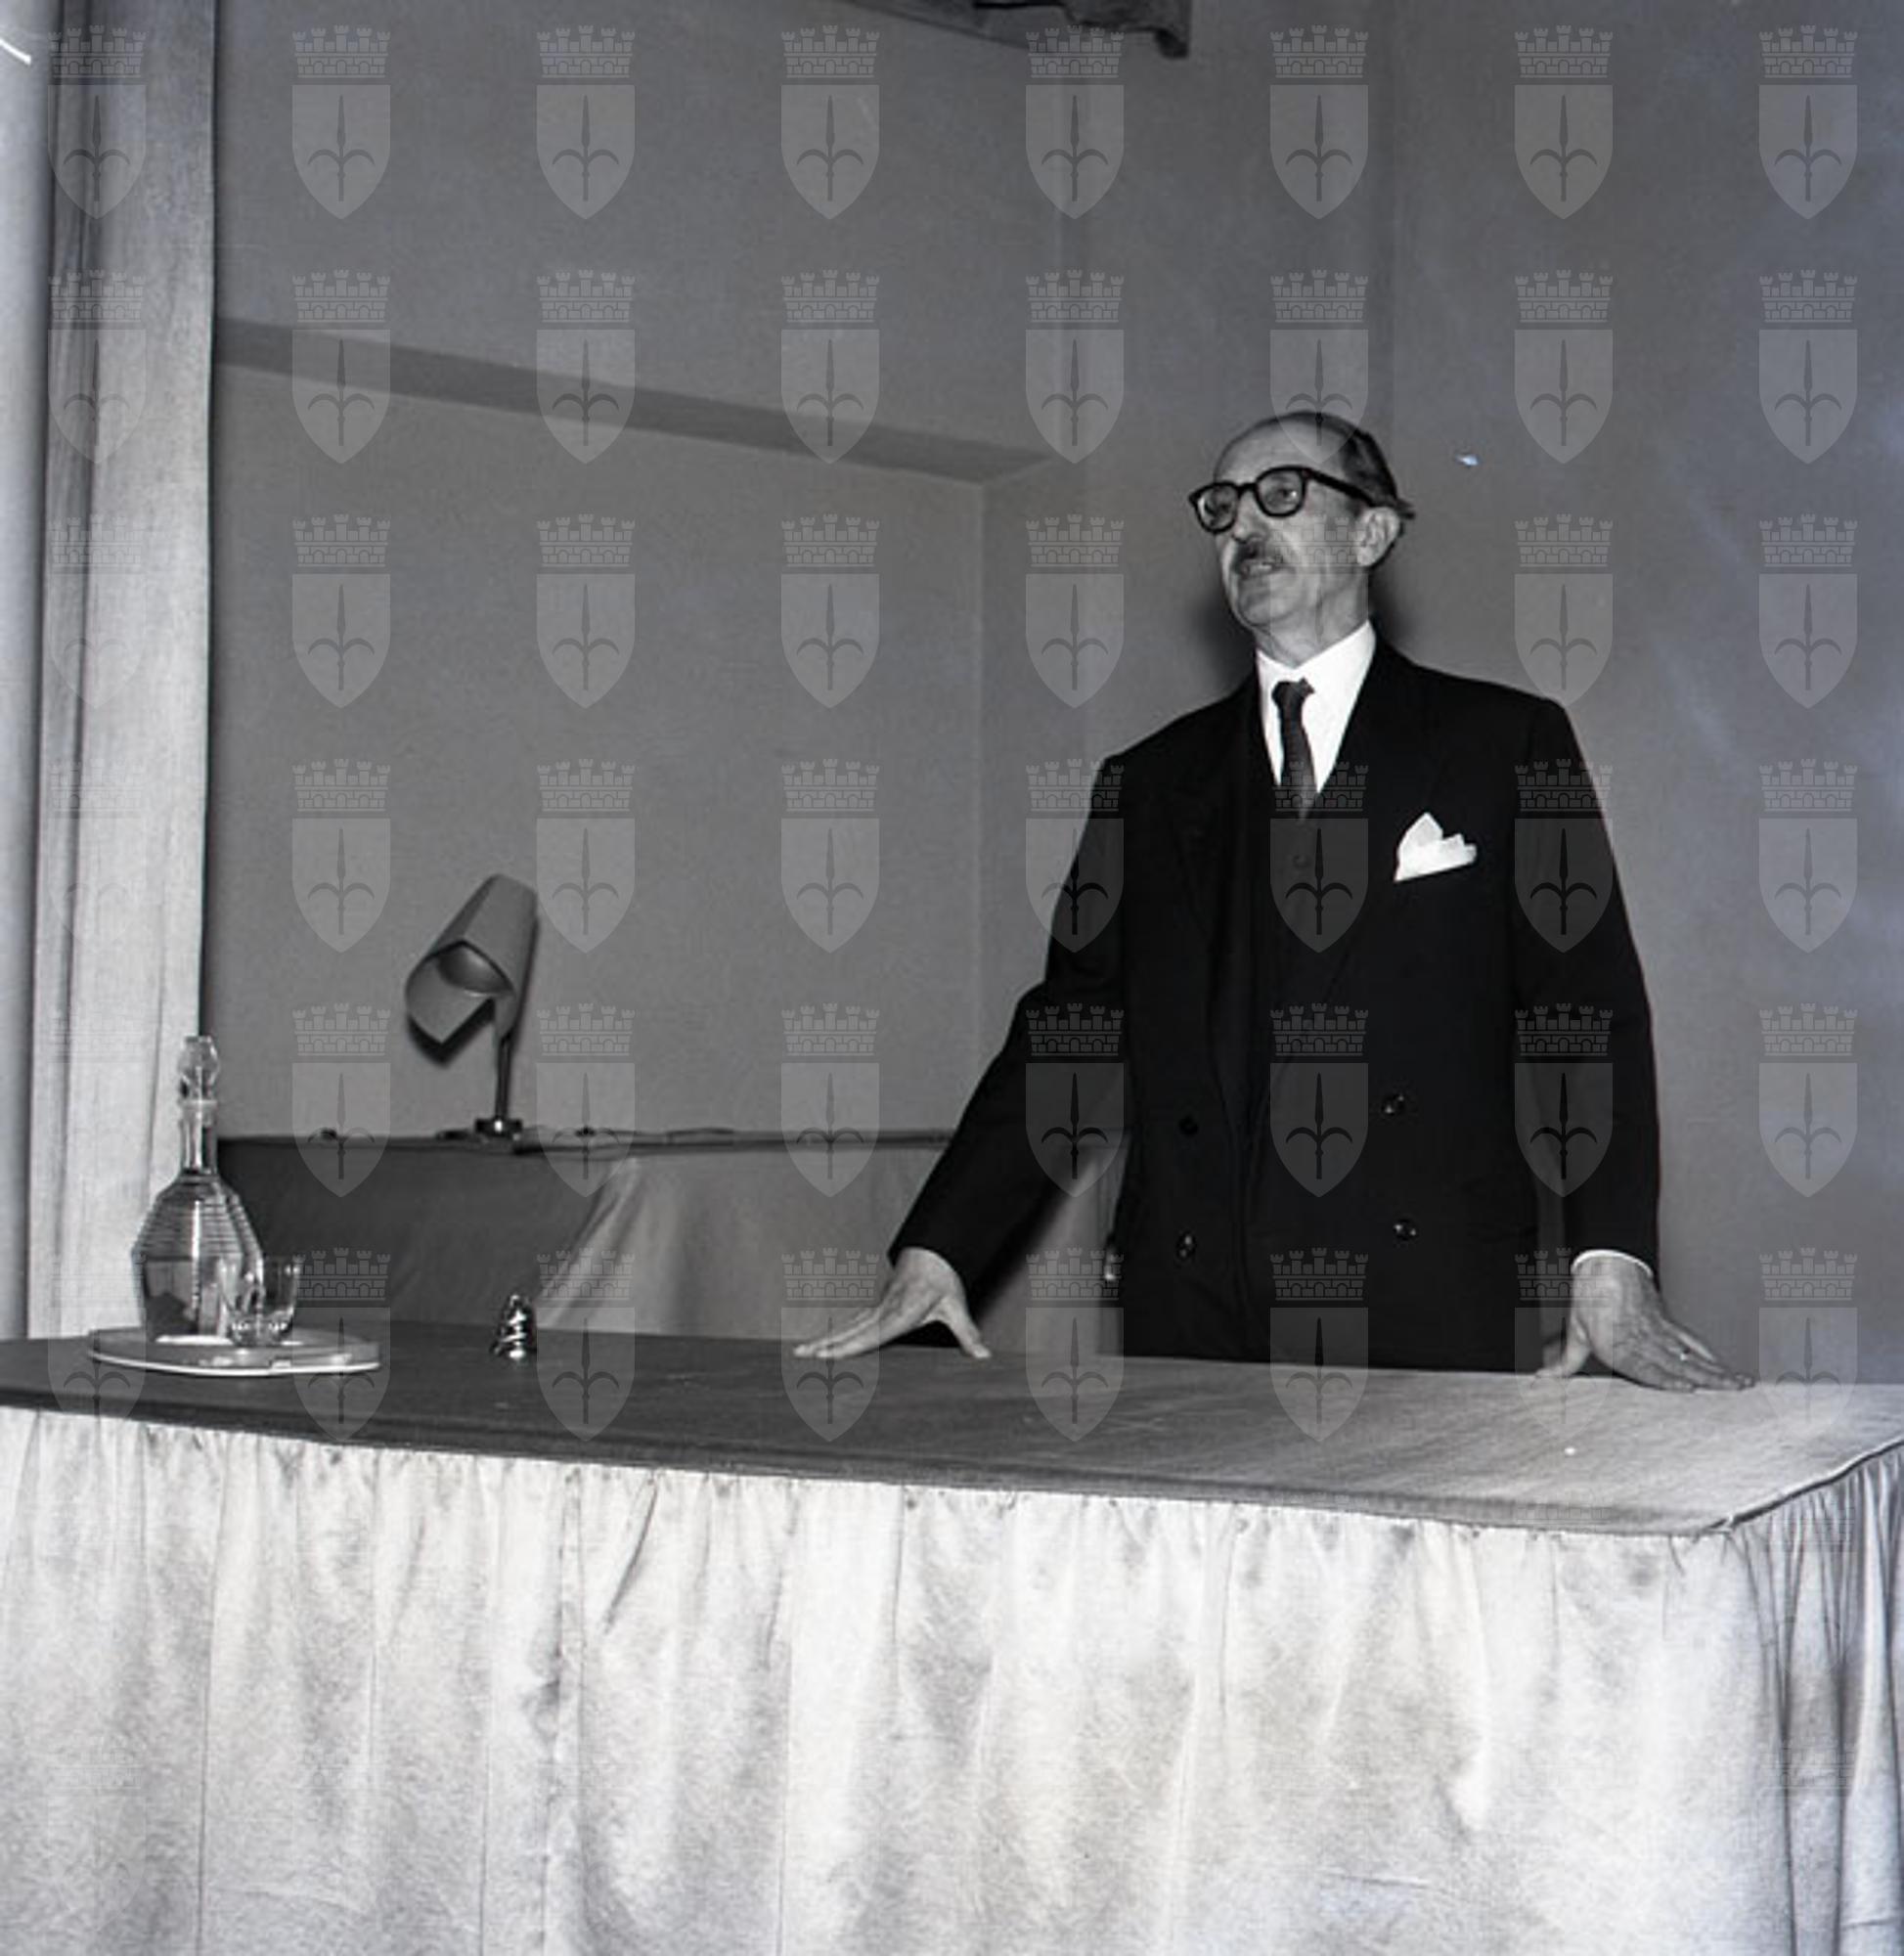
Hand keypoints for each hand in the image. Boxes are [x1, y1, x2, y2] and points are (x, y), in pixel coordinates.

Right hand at [791, 1246, 990, 1361]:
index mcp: (899, 1312)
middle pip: (849, 1330)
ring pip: (847, 1325)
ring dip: (825, 1339)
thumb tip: (982, 1355)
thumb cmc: (941, 1277)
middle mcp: (883, 1310)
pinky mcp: (878, 1305)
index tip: (827, 1355)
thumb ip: (967, 1333)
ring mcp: (878, 1306)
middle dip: (825, 1344)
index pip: (870, 1335)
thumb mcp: (956, 1306)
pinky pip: (853, 1321)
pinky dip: (837, 1333)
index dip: (847, 1347)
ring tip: (803, 1352)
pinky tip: (826, 1342)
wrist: (933, 1250)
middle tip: (801, 1355)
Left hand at [1538, 1256, 1751, 1392]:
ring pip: (1691, 1355)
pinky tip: (1726, 1368)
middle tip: (1731, 1394)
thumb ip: (1565, 1362)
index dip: (1667, 1378)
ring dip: (1716, 1372)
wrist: (1606, 1263)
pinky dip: (1710, 1356)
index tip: (1688, 1389)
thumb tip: (1544, 1379)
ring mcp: (1659, 1332)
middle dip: (1706, 1381)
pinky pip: (1692, 1343)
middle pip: (1678, 1363)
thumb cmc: (1590, 1297)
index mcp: (1618, 1344)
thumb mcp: (1574, 1330)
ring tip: (1738, 1386)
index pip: (1646, 1366)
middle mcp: (1642, 1339)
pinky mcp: (1668, 1324)